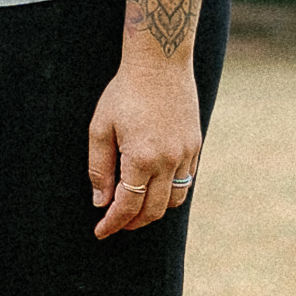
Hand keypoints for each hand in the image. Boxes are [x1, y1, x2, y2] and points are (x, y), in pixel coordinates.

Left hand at [88, 42, 203, 237]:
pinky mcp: (195, 145)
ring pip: (174, 200)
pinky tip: (154, 186)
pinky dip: (170, 192)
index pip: (128, 205)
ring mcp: (186, 154)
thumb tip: (101, 202)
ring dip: (154, 210)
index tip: (101, 232)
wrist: (161, 62)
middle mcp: (169, 160)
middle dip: (132, 223)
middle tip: (115, 224)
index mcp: (142, 158)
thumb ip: (99, 168)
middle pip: (153, 210)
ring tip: (135, 208)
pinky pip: (186, 181)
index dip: (113, 223)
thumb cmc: (125, 92)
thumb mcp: (101, 128)